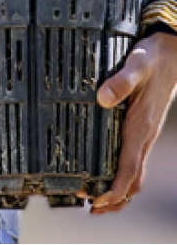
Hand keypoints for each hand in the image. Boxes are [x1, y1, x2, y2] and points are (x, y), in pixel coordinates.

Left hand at [89, 31, 176, 213]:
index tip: (97, 200)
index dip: (114, 189)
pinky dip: (123, 173)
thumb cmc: (152, 58)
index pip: (129, 169)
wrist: (172, 54)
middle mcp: (144, 136)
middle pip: (133, 180)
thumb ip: (121, 81)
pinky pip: (134, 159)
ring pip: (135, 172)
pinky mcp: (142, 127)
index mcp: (141, 126)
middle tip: (92, 207)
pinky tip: (108, 170)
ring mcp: (145, 134)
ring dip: (119, 189)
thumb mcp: (136, 64)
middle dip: (115, 198)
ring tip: (97, 198)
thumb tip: (103, 99)